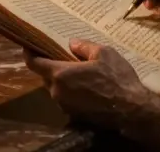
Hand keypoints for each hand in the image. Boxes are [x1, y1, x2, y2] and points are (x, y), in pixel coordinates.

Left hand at [23, 39, 150, 126]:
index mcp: (60, 74)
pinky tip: (87, 87)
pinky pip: (66, 99)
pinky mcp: (74, 115)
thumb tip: (71, 43)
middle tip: (63, 56)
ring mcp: (65, 105)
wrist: (131, 110)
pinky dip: (71, 91)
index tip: (28, 46)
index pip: (34, 63)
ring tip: (79, 72)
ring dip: (63, 80)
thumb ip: (84, 47)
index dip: (29, 53)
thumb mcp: (104, 54)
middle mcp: (57, 92)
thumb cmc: (117, 78)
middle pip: (46, 76)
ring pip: (56, 88)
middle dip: (52, 66)